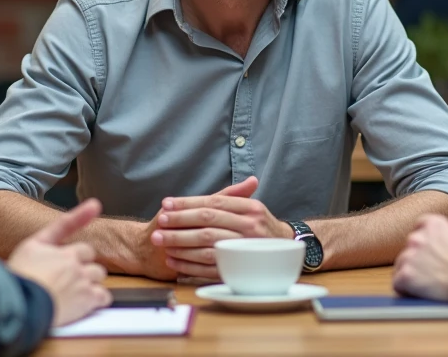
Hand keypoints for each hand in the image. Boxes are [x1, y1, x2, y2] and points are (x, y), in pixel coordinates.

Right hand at [8, 199, 111, 326]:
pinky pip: (104, 297)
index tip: (97, 219)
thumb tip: (91, 204)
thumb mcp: (32, 245)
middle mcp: (76, 266)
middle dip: (85, 268)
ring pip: (98, 277)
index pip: (83, 248)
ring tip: (76, 293)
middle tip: (70, 280)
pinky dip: (99, 299)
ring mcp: (83, 283)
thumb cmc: (21, 276)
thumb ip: (59, 227)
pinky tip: (87, 303)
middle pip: (92, 263)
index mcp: (64, 253)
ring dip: (92, 282)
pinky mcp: (86, 301)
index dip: (82, 253)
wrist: (21, 304)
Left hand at [152, 177, 294, 280]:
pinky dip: (189, 264)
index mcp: (250, 209)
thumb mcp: (254, 209)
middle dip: (180, 222)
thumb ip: (238, 196)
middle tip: (159, 222)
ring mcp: (245, 249)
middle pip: (207, 222)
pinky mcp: (239, 269)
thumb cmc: (263, 229)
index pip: (213, 203)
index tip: (166, 204)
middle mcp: (249, 227)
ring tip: (160, 241)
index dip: (188, 203)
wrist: (288, 255)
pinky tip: (173, 260)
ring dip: (180, 243)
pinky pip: (209, 266)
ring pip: (206, 244)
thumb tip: (244, 179)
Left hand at [392, 214, 447, 301]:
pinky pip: (398, 282)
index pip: (420, 225)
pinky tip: (416, 293)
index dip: (426, 239)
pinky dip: (405, 288)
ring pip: (401, 264)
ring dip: (410, 272)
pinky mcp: (405, 275)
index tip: (430, 249)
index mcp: (434, 224)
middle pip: (410, 246)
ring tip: (424, 284)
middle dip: (418, 257)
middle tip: (431, 269)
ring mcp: (409, 256)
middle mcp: (417, 237)